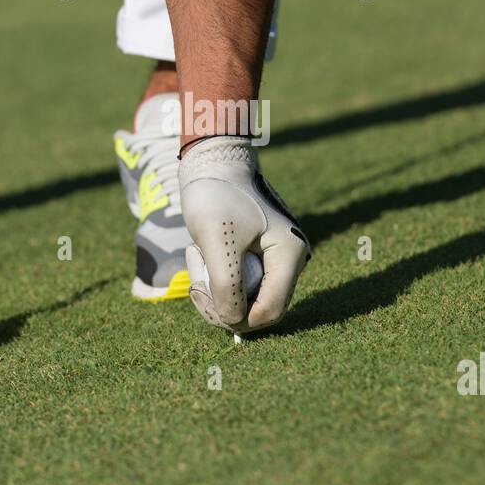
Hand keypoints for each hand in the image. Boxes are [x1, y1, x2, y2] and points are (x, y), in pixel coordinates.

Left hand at [178, 136, 310, 334]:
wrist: (211, 162)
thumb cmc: (216, 195)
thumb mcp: (217, 242)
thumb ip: (227, 286)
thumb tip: (233, 322)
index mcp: (290, 254)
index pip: (270, 310)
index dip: (237, 319)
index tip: (204, 299)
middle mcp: (288, 260)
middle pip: (257, 309)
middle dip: (221, 304)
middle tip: (194, 283)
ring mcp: (272, 260)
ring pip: (242, 300)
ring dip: (212, 288)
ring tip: (195, 257)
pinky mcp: (256, 258)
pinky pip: (235, 285)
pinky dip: (213, 277)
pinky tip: (199, 254)